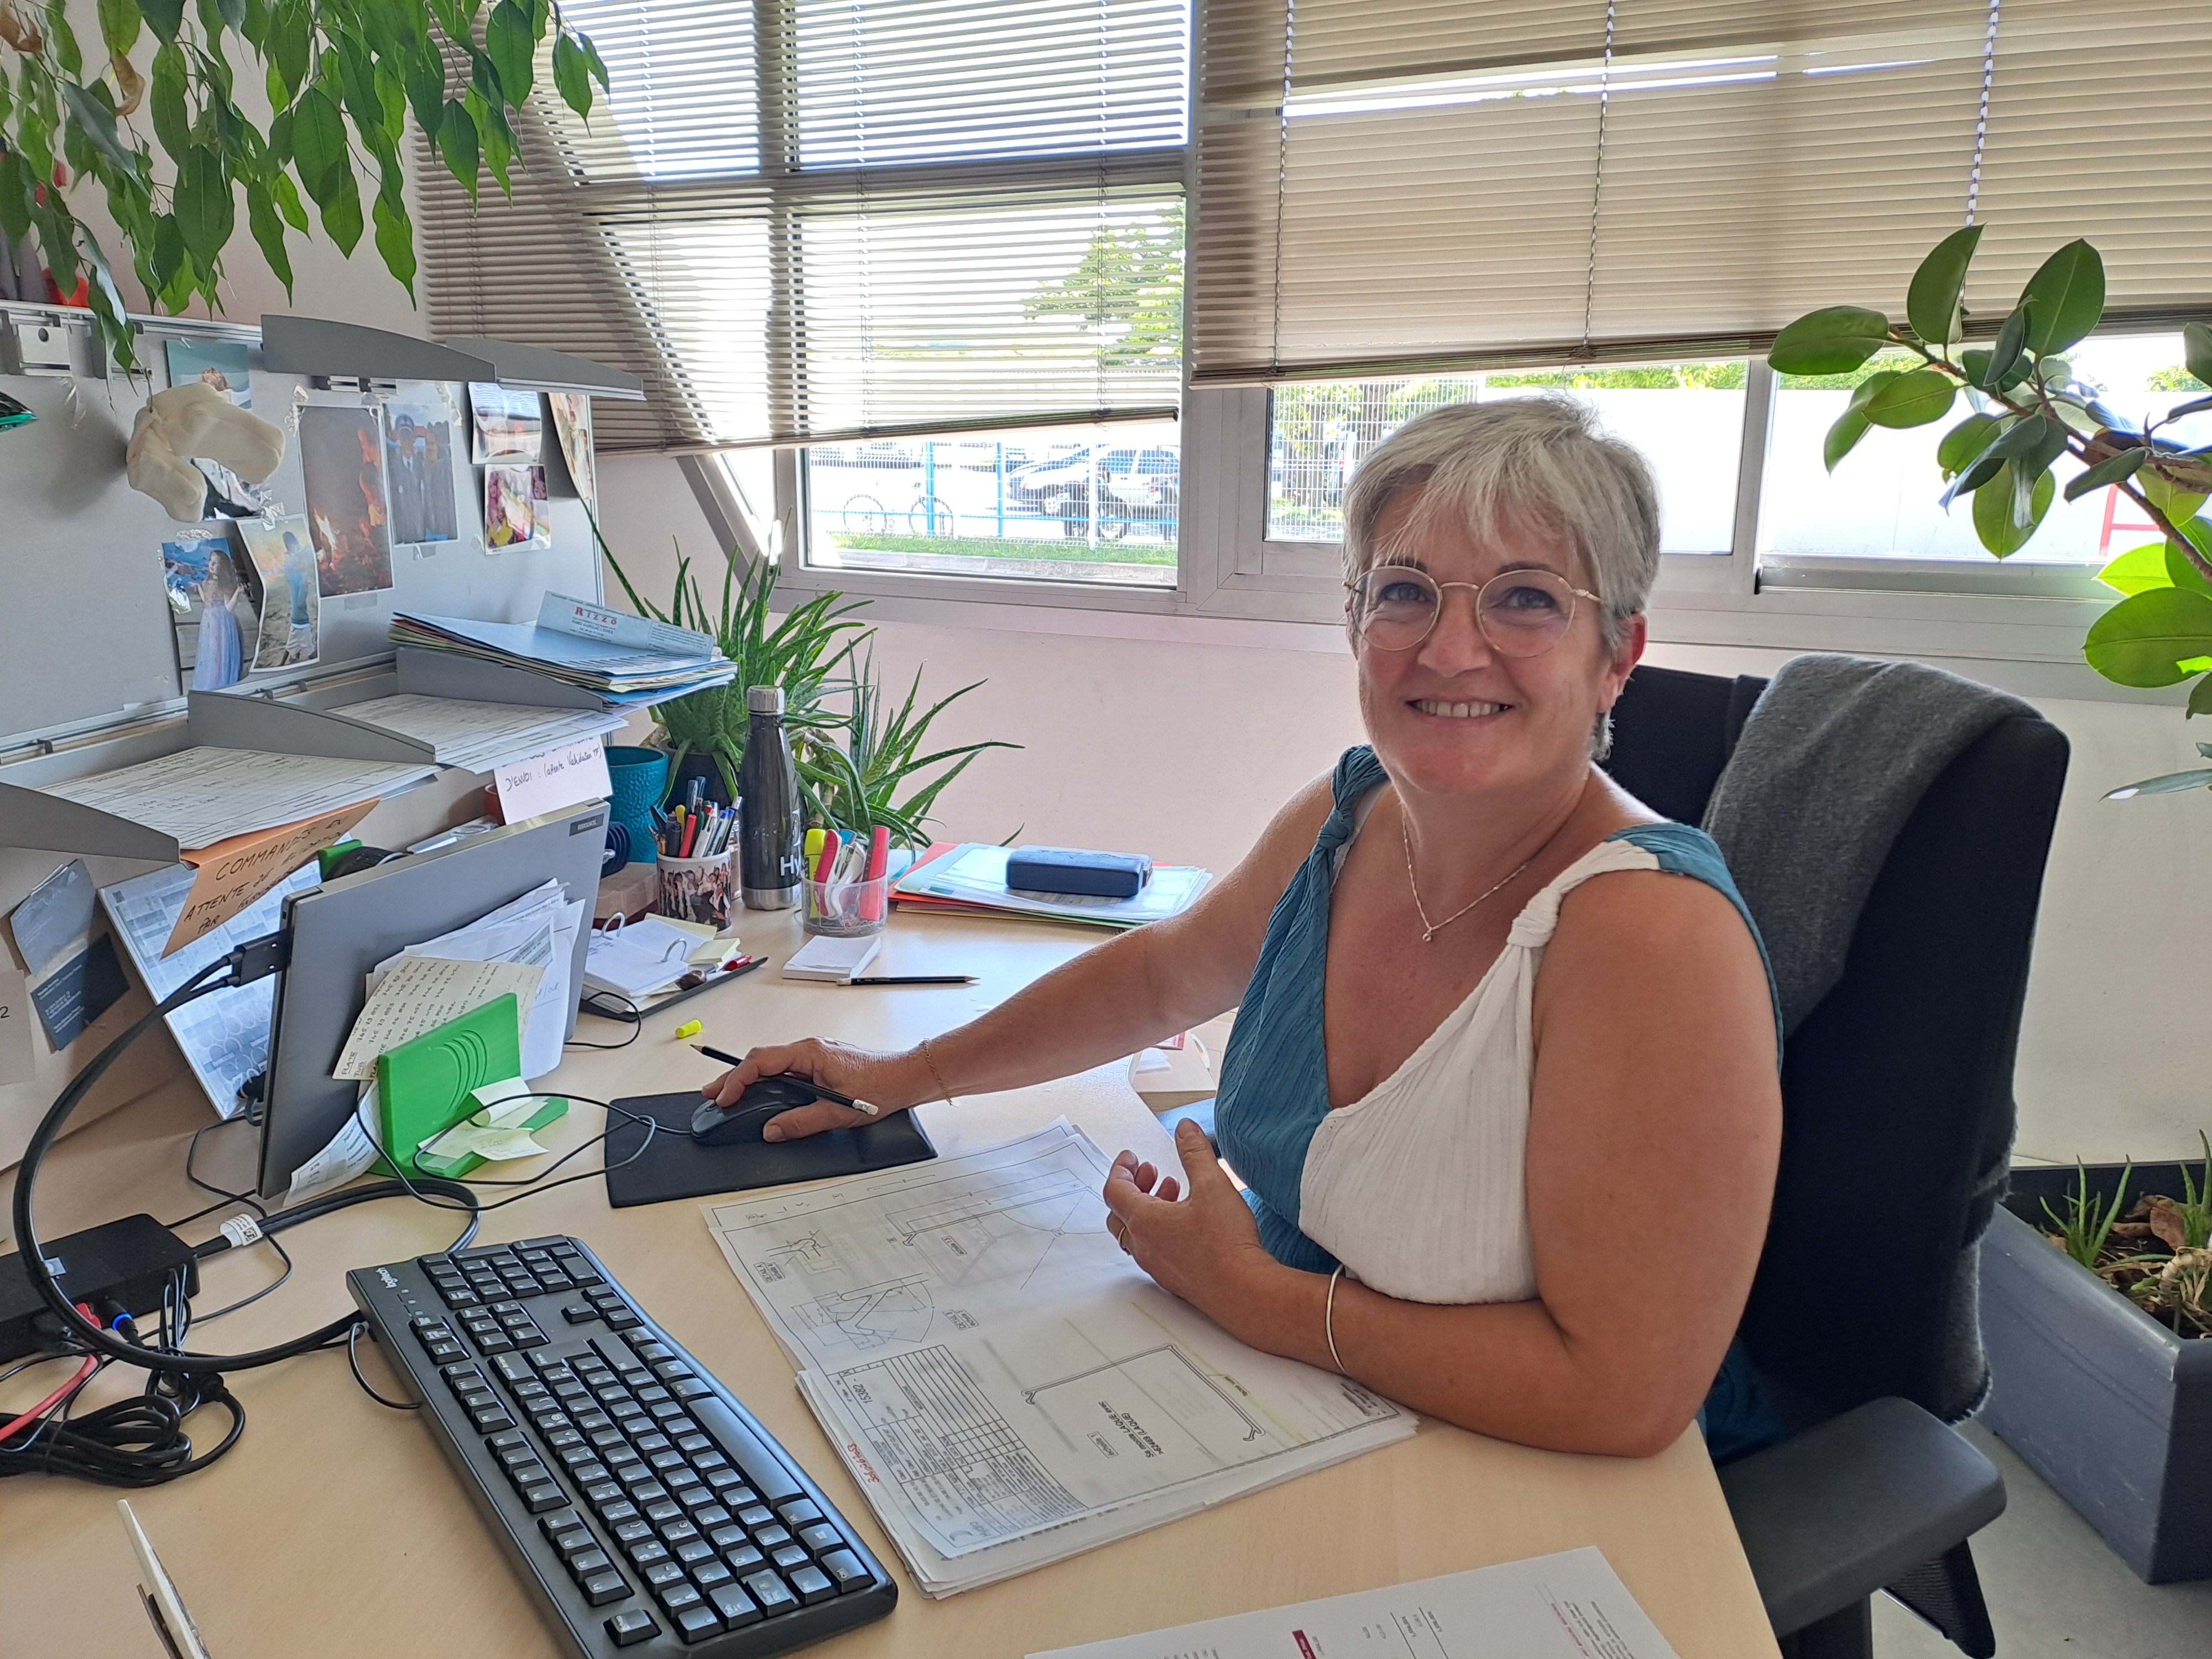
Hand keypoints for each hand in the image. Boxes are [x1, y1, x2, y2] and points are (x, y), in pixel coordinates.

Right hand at [701, 1038, 927, 1141]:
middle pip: (760, 1060)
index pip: (762, 1062)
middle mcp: (809, 1050)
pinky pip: (785, 1069)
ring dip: (749, 1079)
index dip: (738, 1080)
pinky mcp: (819, 1064)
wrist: (905, 1077)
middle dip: (733, 1078)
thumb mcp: (838, 1112)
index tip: (723, 1099)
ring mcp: (813, 1056)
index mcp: (810, 1053)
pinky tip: (759, 1093)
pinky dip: (766, 1080)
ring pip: (771, 1064)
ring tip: (727, 1095)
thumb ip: (802, 1122)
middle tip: (711, 1095)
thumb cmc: (880, 1087)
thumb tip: (772, 1130)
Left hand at [1101, 1120, 1274, 1322]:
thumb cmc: (1226, 1245)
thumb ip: (1195, 1153)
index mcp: (1144, 1221)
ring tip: (1174, 1193)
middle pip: (1119, 1213)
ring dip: (1147, 1208)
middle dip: (1132, 1187)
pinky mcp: (1173, 1278)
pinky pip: (1152, 1249)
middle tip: (1150, 1173)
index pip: (1115, 1190)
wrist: (1244, 1291)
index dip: (1120, 1168)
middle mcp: (1144, 1245)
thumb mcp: (1212, 1185)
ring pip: (1136, 1232)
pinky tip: (1187, 1223)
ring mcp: (1157, 1265)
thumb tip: (1184, 1130)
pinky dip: (1158, 1229)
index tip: (1130, 1157)